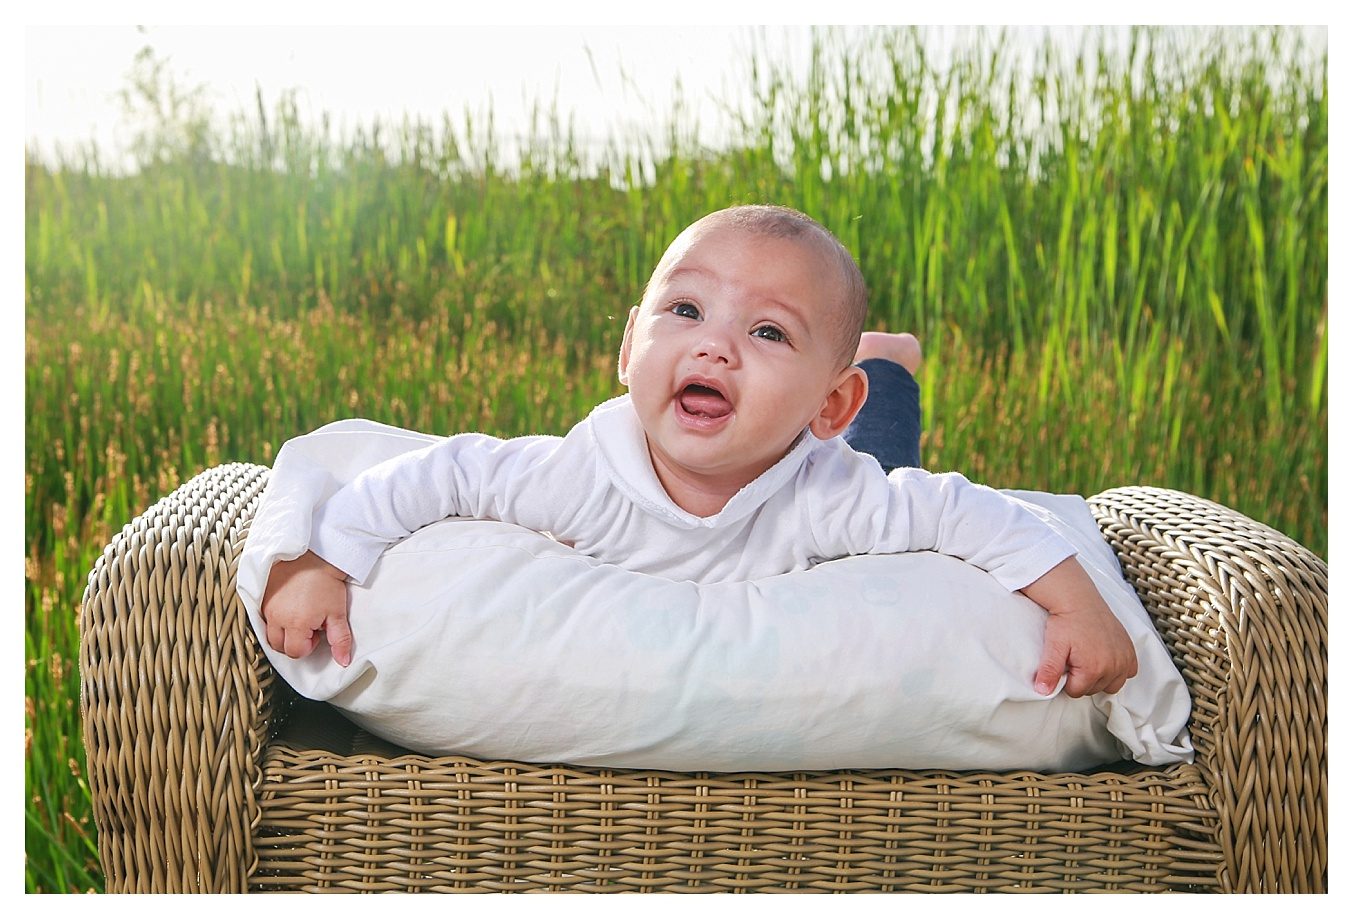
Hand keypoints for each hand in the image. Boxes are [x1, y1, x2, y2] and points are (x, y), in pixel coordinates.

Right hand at [260, 550, 353, 666]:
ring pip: (270, 633)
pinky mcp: (260, 597)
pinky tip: (288, 608)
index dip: (309, 646)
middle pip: (279, 646)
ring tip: (298, 616)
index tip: (317, 631)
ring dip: (283, 632)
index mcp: (296, 624)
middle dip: (294, 642)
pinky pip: (263, 618)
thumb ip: (340, 640)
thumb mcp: (337, 613)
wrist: (313, 556)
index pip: (296, 652)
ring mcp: (266, 607)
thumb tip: (343, 662)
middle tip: (308, 624)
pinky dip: (274, 619)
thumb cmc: (326, 583)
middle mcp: (276, 618)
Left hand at [1019, 557, 1137, 696]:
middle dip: (1082, 678)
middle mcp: (1113, 667)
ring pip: (1112, 685)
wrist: (1079, 600)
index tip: (1065, 664)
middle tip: (1075, 658)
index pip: (1076, 692)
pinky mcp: (1130, 652)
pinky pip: (1129, 672)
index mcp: (1093, 669)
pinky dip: (1119, 669)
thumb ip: (1049, 671)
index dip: (1066, 680)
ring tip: (1089, 660)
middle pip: (1094, 689)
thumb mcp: (1053, 646)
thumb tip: (1043, 691)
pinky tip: (1105, 658)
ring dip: (1101, 677)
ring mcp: (1124, 659)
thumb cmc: (1065, 622)